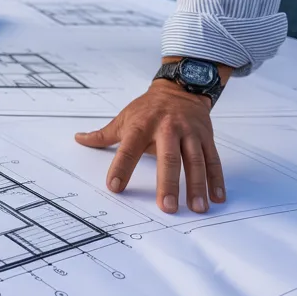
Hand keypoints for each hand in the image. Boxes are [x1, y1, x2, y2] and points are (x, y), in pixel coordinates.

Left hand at [74, 79, 225, 213]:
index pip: (128, 149)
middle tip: (166, 207)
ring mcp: (189, 133)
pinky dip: (216, 179)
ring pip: (195, 161)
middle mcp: (167, 129)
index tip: (115, 187)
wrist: (180, 87)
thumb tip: (79, 139)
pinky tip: (217, 197)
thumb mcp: (124, 117)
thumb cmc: (148, 108)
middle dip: (167, 183)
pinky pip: (213, 160)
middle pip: (168, 157)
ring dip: (197, 185)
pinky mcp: (206, 137)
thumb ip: (103, 135)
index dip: (121, 167)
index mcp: (142, 126)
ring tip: (197, 208)